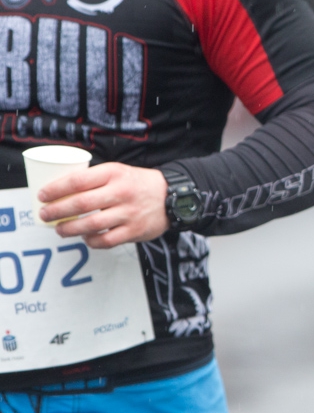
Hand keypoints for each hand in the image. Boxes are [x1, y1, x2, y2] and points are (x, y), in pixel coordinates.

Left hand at [39, 164, 170, 248]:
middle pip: (80, 204)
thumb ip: (96, 179)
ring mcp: (129, 213)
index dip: (56, 189)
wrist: (173, 196)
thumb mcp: (119, 171)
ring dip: (69, 229)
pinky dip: (91, 241)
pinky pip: (106, 240)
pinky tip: (85, 237)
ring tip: (59, 229)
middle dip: (56, 211)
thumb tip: (61, 190)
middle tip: (44, 214)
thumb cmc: (139, 184)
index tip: (42, 195)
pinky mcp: (134, 231)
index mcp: (115, 173)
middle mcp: (121, 192)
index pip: (78, 180)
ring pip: (90, 225)